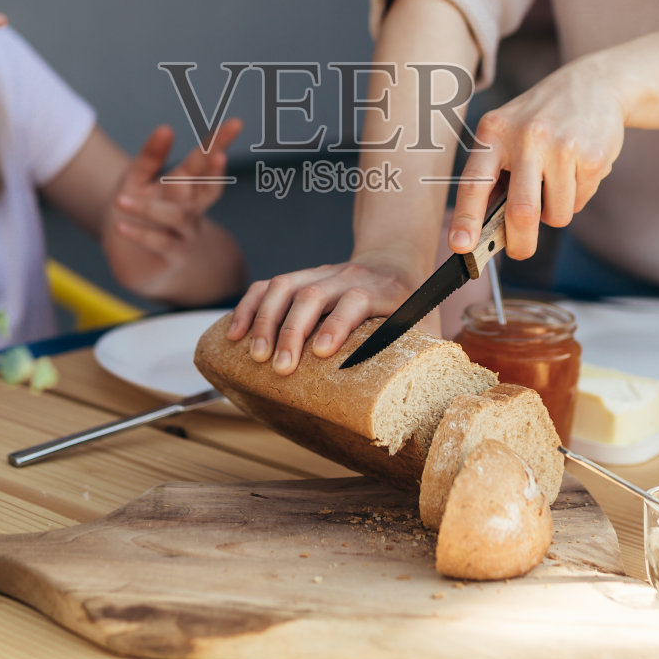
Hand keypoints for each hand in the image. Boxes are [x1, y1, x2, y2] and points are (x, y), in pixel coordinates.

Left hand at [102, 118, 242, 300]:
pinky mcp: (171, 255)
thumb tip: (167, 127)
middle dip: (215, 171)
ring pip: (177, 217)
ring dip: (151, 208)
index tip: (236, 123)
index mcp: (186, 184)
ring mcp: (185, 232)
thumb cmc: (139, 209)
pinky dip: (140, 235)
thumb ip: (151, 156)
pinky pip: (160, 243)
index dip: (220, 142)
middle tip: (220, 154)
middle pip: (208, 188)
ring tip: (122, 200)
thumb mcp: (139, 179)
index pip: (205, 160)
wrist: (133, 257)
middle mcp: (192, 207)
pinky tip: (121, 226)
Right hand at [225, 251, 424, 375]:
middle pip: (313, 295)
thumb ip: (422, 353)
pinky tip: (235, 334)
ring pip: (284, 286)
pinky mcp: (299, 277)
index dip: (337, 324)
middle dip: (292, 331)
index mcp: (382, 290)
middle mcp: (347, 277)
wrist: (393, 261)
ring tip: (254, 355)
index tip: (321, 352)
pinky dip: (248, 307)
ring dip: (265, 320)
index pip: (355, 300)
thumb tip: (417, 397)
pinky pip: (267, 286)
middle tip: (281, 369)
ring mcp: (319, 274)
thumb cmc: (408, 305)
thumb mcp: (424, 323)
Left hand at [449, 58, 628, 259]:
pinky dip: (578, 196)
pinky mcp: (592, 156)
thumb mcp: (508, 132)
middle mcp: (526, 137)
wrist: (593, 84)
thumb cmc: (541, 118)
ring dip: (555, 213)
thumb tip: (487, 231)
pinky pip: (581, 201)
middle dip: (520, 243)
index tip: (460, 246)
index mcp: (494, 133)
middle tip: (520, 251)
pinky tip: (578, 167)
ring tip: (557, 182)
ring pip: (556, 214)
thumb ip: (496, 174)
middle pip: (521, 211)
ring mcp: (561, 146)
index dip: (466, 218)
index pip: (475, 183)